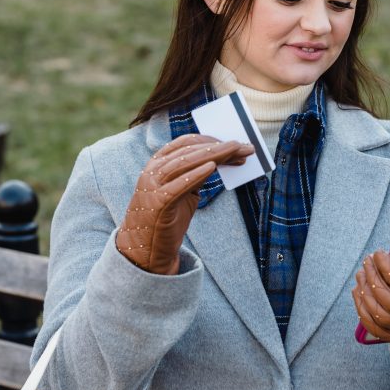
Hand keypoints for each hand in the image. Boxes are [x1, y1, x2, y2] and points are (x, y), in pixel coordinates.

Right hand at [116, 134, 252, 274]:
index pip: (186, 143)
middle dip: (219, 147)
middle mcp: (153, 171)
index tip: (236, 145)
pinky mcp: (158, 204)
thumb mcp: (183, 192)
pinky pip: (178, 186)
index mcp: (158, 164)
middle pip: (189, 151)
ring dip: (213, 155)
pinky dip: (195, 175)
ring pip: (184, 163)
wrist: (145, 249)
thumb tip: (219, 161)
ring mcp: (153, 186)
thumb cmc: (166, 218)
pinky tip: (212, 167)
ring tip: (234, 151)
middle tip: (245, 146)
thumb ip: (195, 176)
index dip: (212, 140)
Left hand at [354, 241, 389, 365]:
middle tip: (367, 260)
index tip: (379, 253)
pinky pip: (375, 328)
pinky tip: (359, 293)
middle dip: (373, 277)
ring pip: (379, 314)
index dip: (387, 267)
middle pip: (388, 299)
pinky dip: (362, 311)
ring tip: (361, 274)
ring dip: (365, 292)